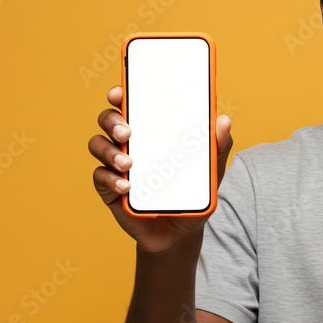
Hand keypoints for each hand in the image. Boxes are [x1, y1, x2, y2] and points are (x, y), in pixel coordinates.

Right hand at [88, 86, 233, 254]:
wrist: (182, 231)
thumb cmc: (193, 193)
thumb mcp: (211, 170)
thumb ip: (217, 146)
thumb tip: (224, 121)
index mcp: (151, 131)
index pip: (132, 104)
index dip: (121, 94)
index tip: (121, 91)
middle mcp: (129, 143)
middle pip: (108, 120)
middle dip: (112, 121)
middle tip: (127, 132)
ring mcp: (116, 165)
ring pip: (98, 145)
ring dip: (109, 151)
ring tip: (127, 165)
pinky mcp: (110, 189)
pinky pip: (100, 178)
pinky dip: (110, 180)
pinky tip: (125, 187)